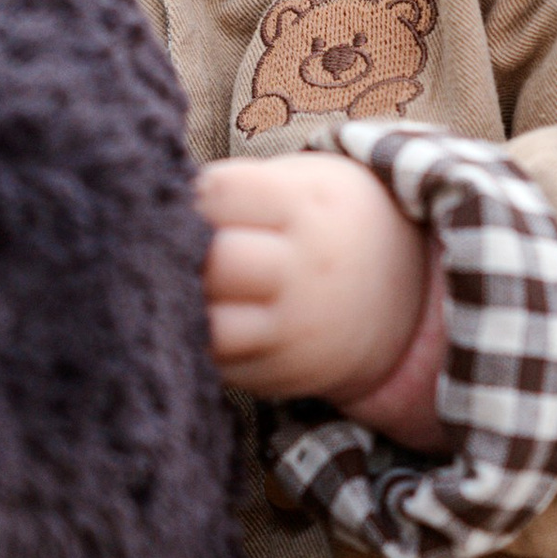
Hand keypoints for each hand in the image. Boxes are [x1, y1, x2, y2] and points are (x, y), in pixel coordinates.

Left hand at [197, 156, 442, 444]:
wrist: (404, 290)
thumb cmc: (327, 221)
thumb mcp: (304, 184)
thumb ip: (238, 190)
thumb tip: (151, 207)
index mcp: (308, 207)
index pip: (216, 194)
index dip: (193, 196)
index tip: (196, 202)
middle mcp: (307, 270)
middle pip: (213, 262)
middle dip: (184, 253)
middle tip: (180, 249)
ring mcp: (298, 328)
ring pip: (210, 324)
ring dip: (188, 306)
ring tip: (193, 288)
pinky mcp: (286, 373)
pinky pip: (220, 365)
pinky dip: (205, 344)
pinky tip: (218, 320)